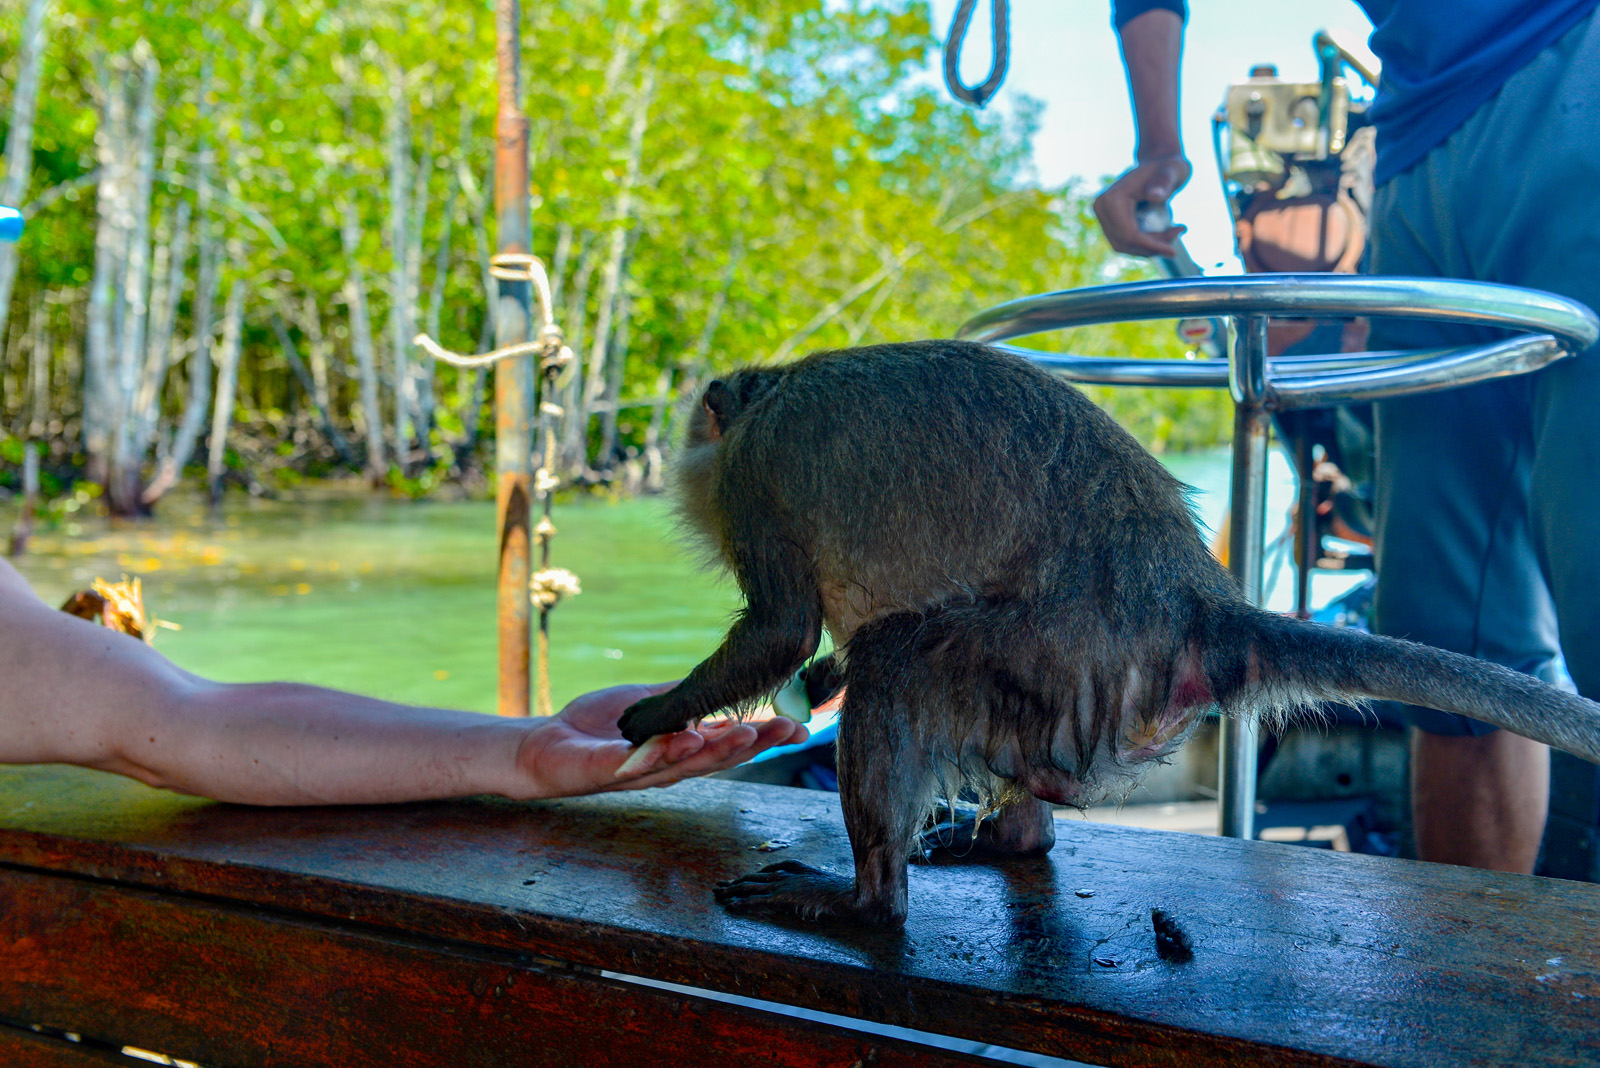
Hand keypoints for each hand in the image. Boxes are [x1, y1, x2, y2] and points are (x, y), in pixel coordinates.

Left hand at [517, 683, 810, 797]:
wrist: (543, 746)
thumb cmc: (596, 728)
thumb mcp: (649, 706)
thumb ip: (684, 699)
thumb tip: (724, 682)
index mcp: (681, 749)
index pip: (729, 743)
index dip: (765, 736)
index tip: (802, 725)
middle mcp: (668, 766)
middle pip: (720, 757)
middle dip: (758, 744)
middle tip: (792, 729)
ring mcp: (639, 771)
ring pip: (688, 764)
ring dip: (721, 749)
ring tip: (751, 734)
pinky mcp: (606, 771)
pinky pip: (639, 763)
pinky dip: (666, 751)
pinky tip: (689, 738)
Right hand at [1093, 154, 1191, 256]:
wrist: (1159, 164)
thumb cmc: (1168, 167)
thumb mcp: (1172, 172)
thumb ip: (1164, 183)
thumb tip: (1154, 197)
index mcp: (1112, 198)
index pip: (1129, 234)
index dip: (1151, 246)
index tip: (1174, 252)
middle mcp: (1101, 207)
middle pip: (1125, 242)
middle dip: (1151, 247)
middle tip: (1177, 235)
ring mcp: (1102, 215)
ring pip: (1123, 245)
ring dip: (1148, 247)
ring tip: (1172, 233)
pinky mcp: (1107, 220)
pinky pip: (1123, 241)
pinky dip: (1143, 243)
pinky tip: (1162, 234)